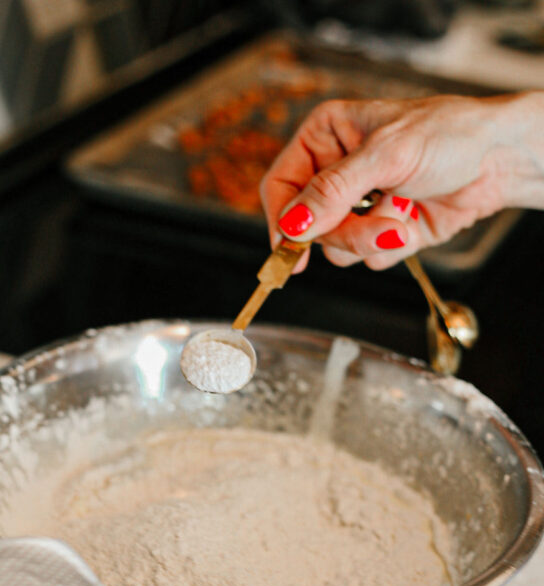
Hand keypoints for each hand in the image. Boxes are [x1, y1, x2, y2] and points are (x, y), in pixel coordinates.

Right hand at [260, 92, 543, 271]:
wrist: (497, 160)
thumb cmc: (449, 135)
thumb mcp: (385, 155)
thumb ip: (332, 191)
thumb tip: (291, 225)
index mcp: (325, 138)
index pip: (280, 187)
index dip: (281, 221)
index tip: (289, 250)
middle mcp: (335, 173)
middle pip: (308, 227)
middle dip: (346, 231)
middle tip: (379, 223)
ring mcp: (358, 206)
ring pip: (337, 248)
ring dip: (372, 239)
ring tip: (403, 214)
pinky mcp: (380, 232)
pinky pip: (367, 258)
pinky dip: (393, 247)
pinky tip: (412, 222)